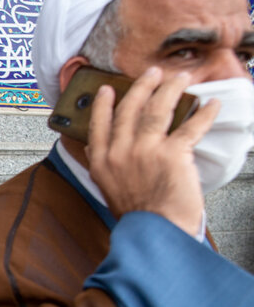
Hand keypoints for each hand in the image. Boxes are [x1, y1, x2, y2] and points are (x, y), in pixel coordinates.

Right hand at [86, 66, 216, 235]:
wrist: (154, 232)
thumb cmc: (136, 217)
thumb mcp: (107, 189)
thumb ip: (104, 166)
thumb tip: (96, 149)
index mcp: (101, 161)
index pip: (99, 124)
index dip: (103, 103)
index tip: (107, 90)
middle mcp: (120, 152)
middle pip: (130, 108)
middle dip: (142, 86)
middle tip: (152, 74)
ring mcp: (145, 151)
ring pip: (157, 109)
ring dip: (170, 89)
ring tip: (179, 78)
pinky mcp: (172, 154)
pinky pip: (190, 126)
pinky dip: (203, 114)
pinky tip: (210, 105)